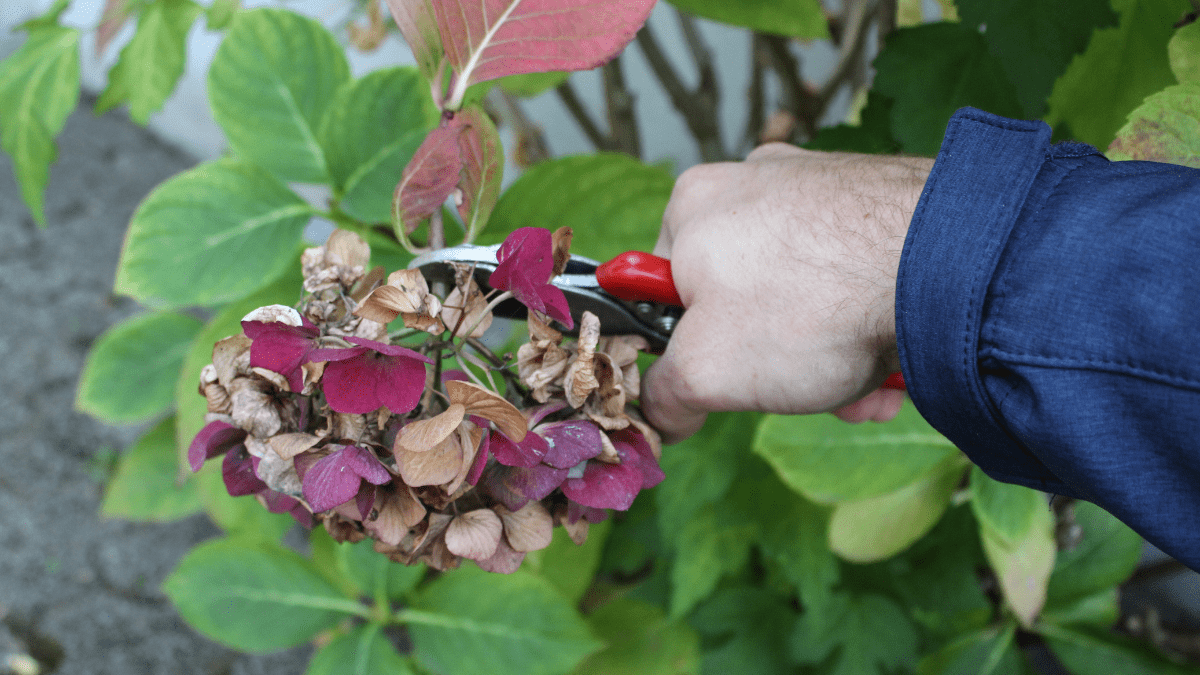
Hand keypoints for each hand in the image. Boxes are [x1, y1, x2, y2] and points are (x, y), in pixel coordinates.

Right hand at [640, 143, 932, 443]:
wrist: (948, 265)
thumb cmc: (813, 306)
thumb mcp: (705, 372)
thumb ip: (665, 396)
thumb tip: (662, 414)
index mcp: (693, 205)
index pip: (663, 291)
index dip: (689, 350)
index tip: (723, 381)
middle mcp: (753, 182)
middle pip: (741, 299)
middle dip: (775, 365)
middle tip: (805, 393)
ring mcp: (821, 186)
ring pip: (805, 297)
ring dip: (828, 358)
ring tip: (863, 389)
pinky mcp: (880, 201)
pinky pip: (855, 278)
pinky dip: (867, 326)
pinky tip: (893, 361)